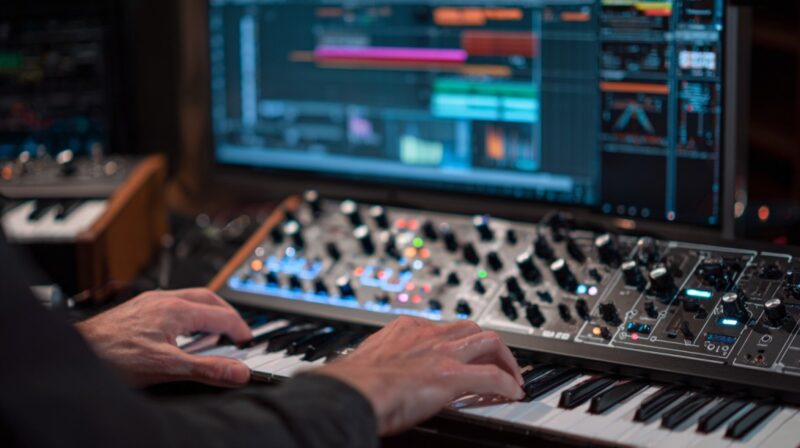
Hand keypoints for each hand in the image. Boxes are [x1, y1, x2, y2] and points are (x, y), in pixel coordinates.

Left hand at [76, 288, 252, 386]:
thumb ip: (207, 369)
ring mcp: (149, 302)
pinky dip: (188, 316)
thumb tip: (239, 372)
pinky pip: (173, 305)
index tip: (249, 344)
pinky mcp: (137, 309)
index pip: (222, 315)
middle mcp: (163, 299)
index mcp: (175, 309)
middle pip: (208, 298)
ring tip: (214, 333)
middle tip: (238, 333)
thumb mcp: (166, 367)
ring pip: (189, 299)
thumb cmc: (110, 356)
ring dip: (208, 313)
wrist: (74, 352)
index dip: (240, 330)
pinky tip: (181, 333)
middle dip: (228, 315)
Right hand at [314, 316, 524, 435]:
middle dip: (489, 344)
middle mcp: (428, 335)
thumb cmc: (353, 382)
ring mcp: (442, 353)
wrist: (351, 391)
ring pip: (489, 342)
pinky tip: (513, 393)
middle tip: (496, 361)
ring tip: (512, 376)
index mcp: (406, 329)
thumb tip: (384, 374)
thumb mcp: (372, 360)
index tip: (463, 353)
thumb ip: (387, 360)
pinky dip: (507, 384)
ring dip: (506, 359)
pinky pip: (492, 376)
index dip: (458, 341)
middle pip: (471, 328)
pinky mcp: (451, 375)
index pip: (443, 327)